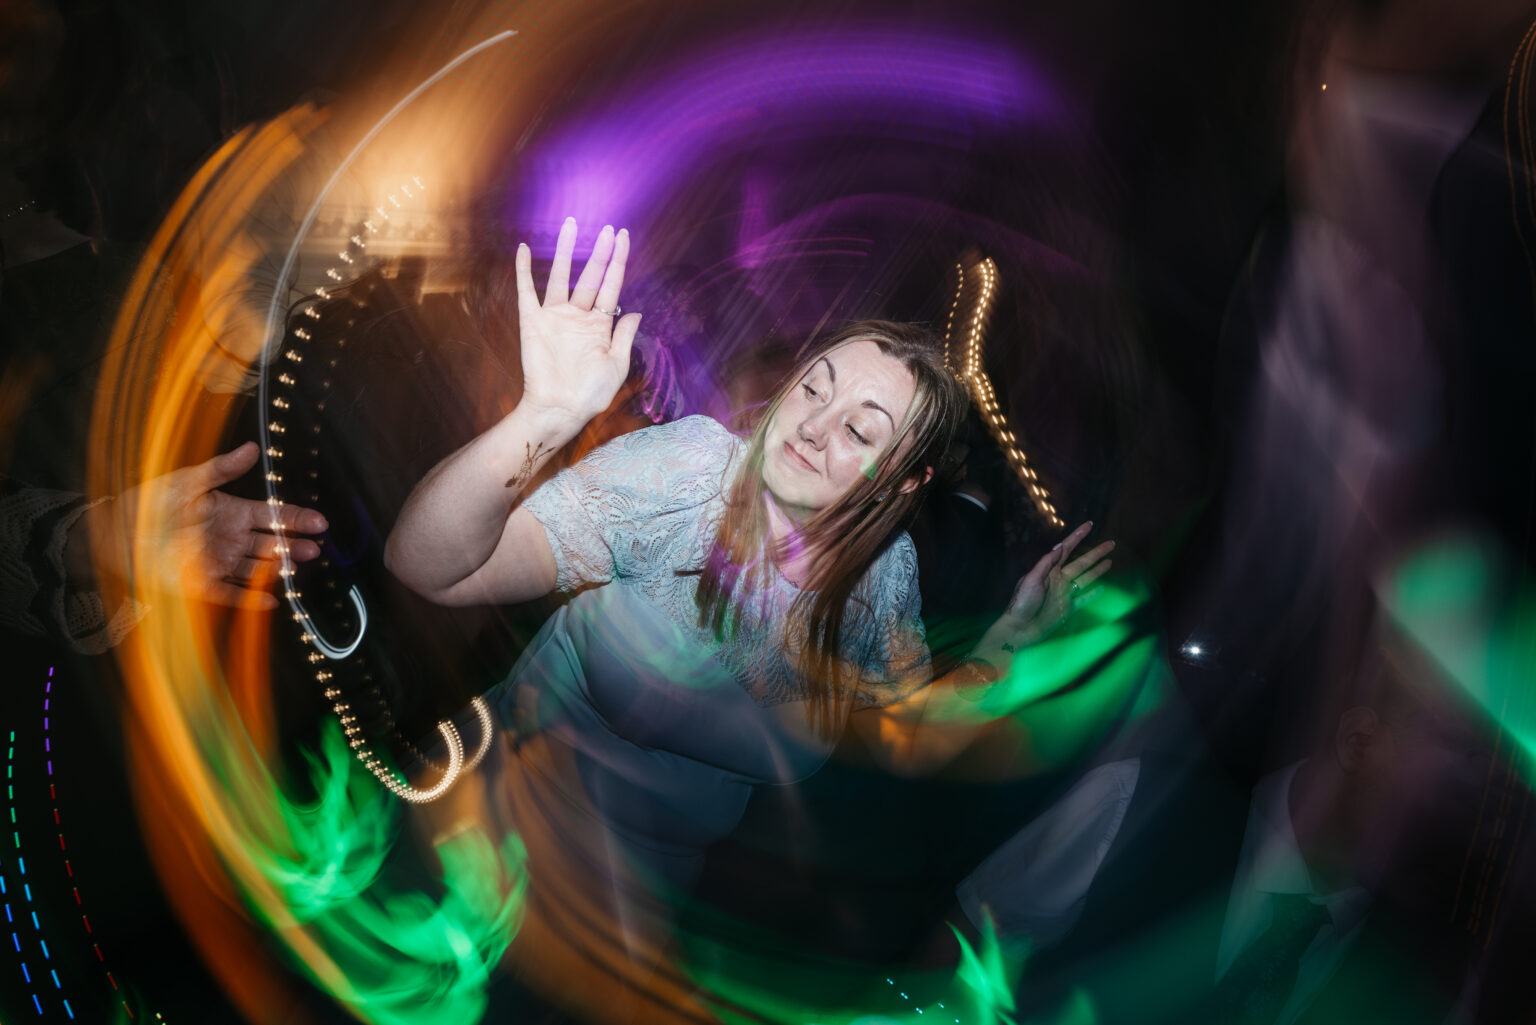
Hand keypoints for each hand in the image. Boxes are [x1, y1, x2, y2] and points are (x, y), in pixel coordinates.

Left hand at [79, 442, 326, 608]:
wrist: (120, 528)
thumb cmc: (153, 501)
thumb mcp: (190, 479)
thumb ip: (223, 468)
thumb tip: (252, 448)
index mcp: (234, 512)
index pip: (273, 516)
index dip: (296, 519)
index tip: (318, 522)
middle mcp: (232, 539)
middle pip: (272, 545)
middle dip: (294, 546)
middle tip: (313, 548)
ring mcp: (220, 562)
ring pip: (258, 569)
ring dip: (278, 569)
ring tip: (296, 566)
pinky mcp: (203, 583)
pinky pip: (232, 593)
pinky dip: (250, 597)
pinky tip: (270, 599)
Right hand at [515, 218, 642, 433]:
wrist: (560, 408)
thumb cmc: (591, 393)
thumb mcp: (617, 364)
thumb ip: (624, 335)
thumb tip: (637, 311)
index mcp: (600, 325)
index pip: (611, 285)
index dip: (618, 261)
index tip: (623, 237)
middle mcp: (578, 316)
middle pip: (590, 276)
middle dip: (599, 252)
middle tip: (607, 228)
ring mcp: (555, 317)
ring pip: (559, 275)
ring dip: (564, 250)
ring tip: (570, 224)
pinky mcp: (532, 322)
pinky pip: (526, 291)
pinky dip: (522, 270)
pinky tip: (522, 248)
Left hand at [972, 521, 1113, 672]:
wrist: (1019, 629)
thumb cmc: (1022, 603)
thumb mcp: (1031, 579)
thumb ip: (1046, 563)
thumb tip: (1060, 546)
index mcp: (1050, 570)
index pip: (1067, 549)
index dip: (1078, 536)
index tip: (1089, 525)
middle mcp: (1059, 579)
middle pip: (1082, 562)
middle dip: (1096, 552)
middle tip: (1112, 543)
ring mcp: (1065, 593)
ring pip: (1086, 578)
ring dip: (1098, 570)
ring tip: (1111, 560)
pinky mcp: (1068, 608)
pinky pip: (1084, 598)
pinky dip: (1094, 594)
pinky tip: (1103, 588)